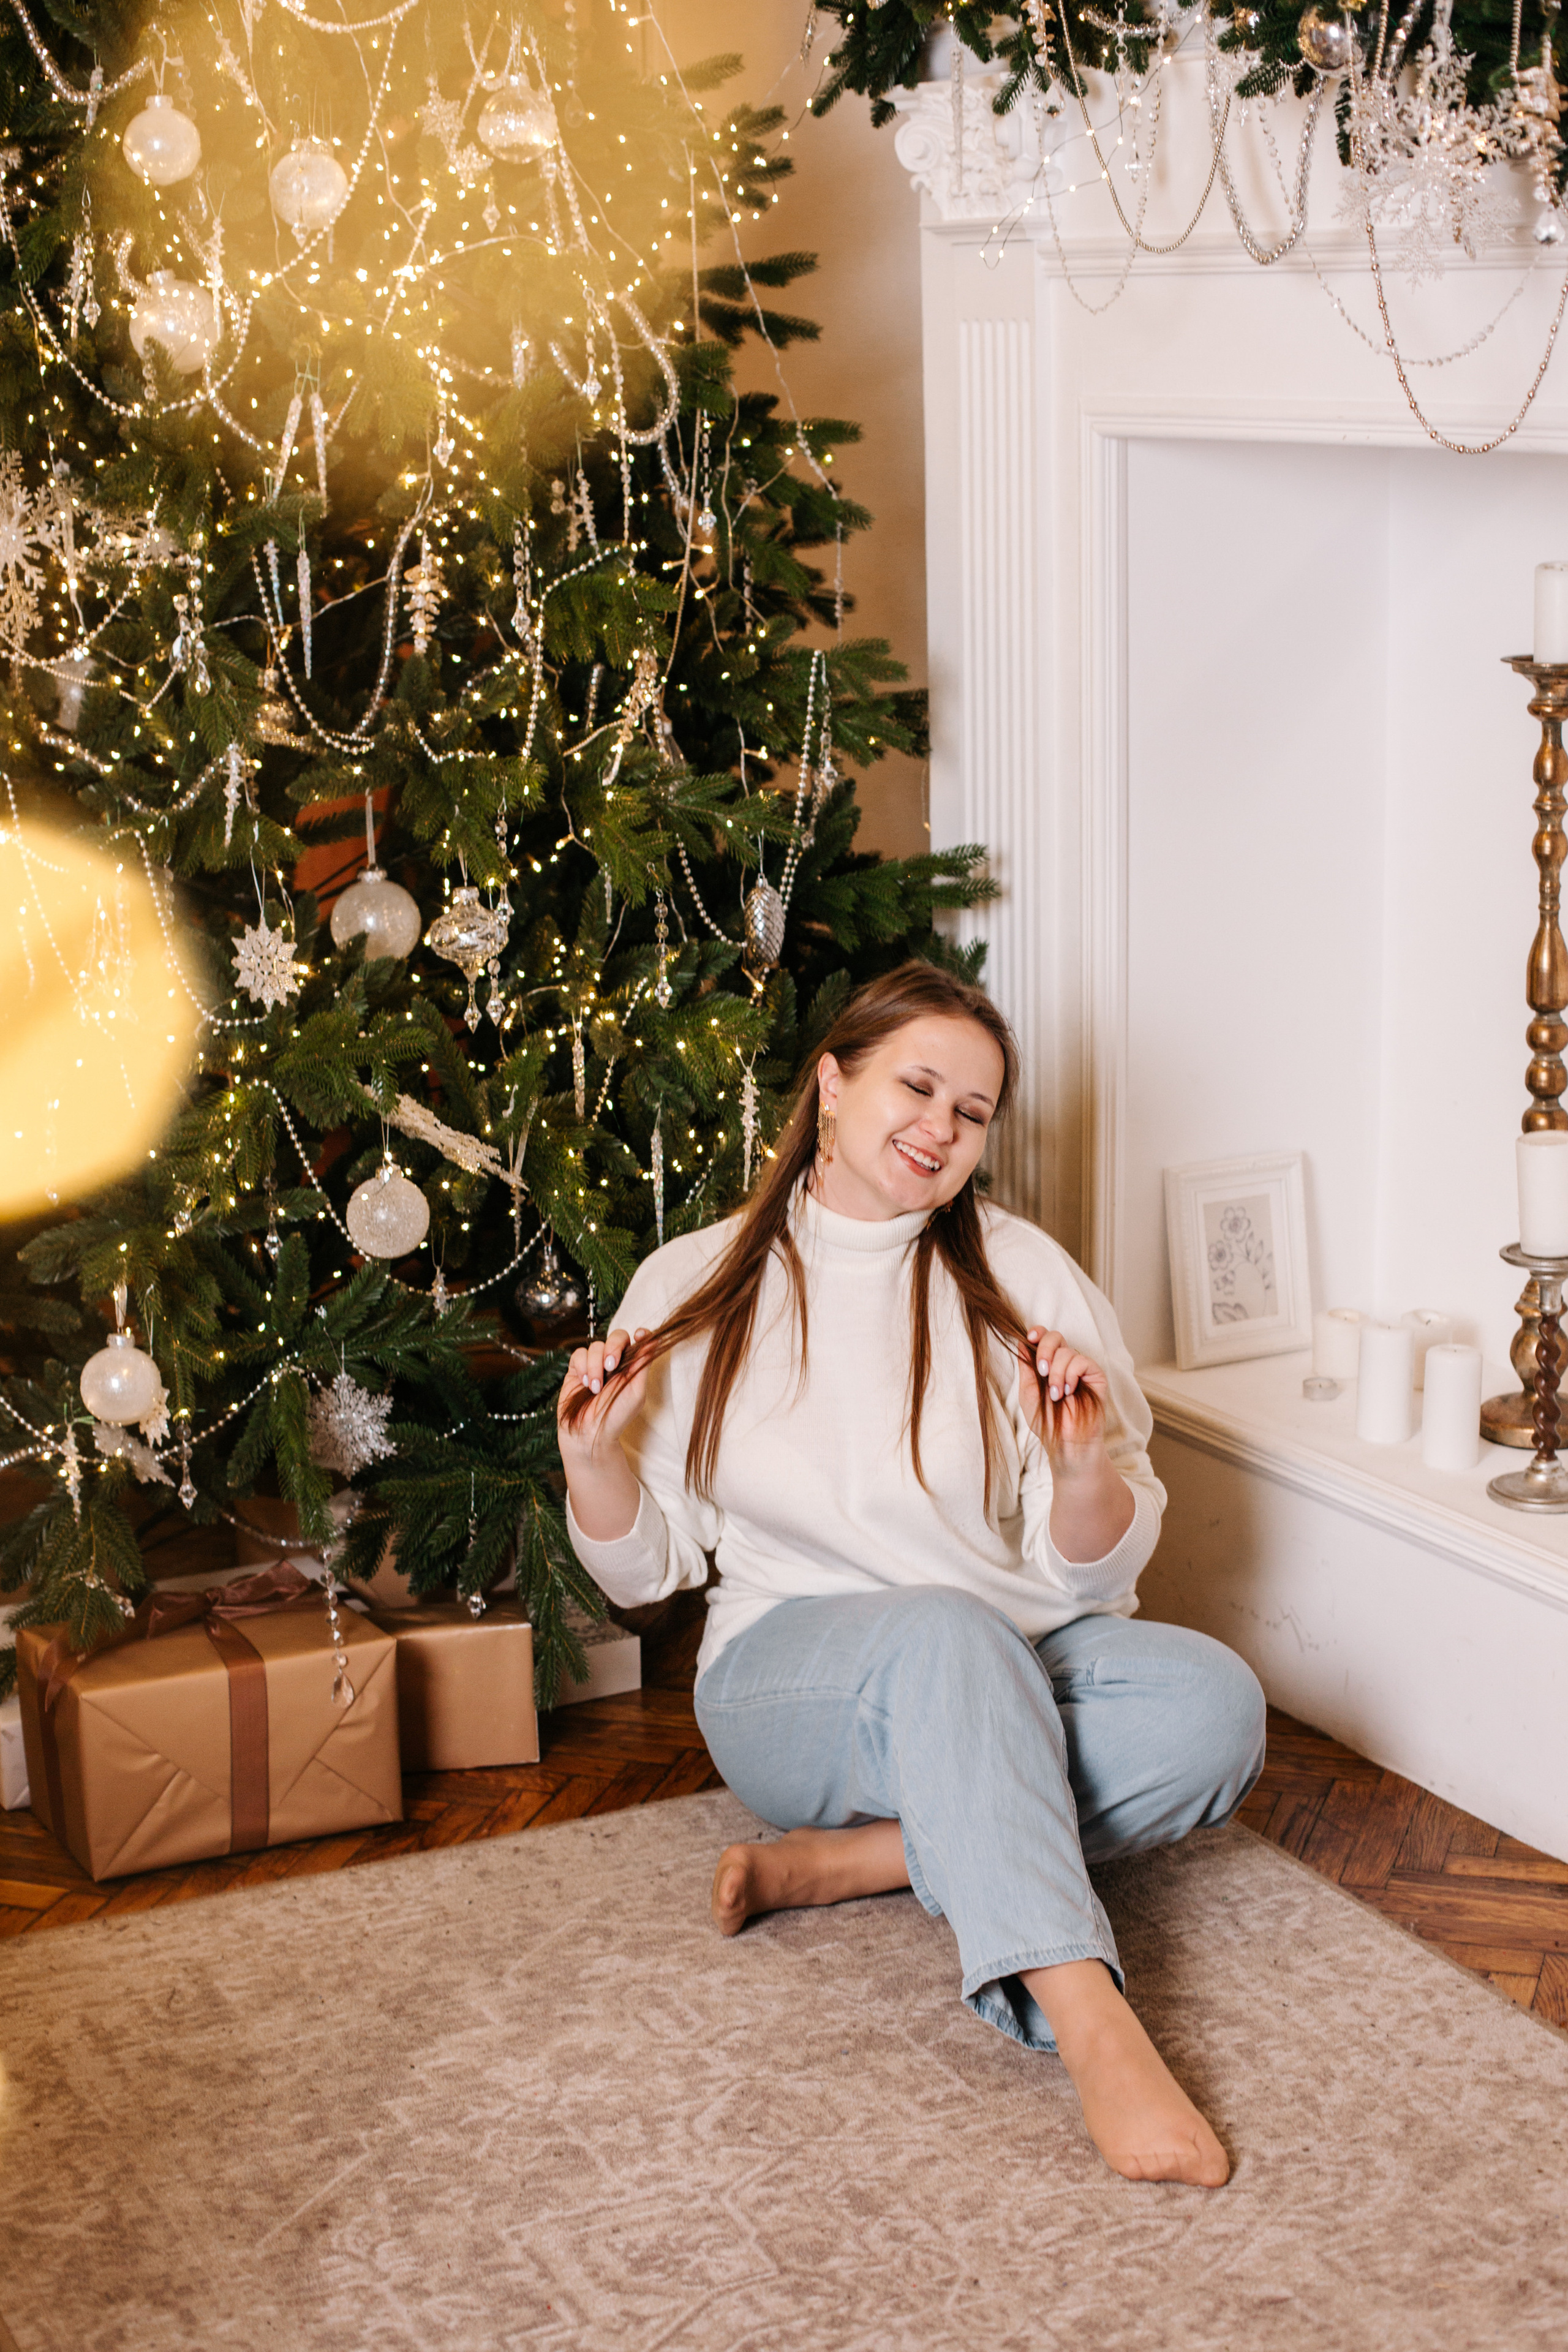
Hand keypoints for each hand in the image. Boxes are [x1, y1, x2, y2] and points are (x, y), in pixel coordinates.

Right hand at [557, 1326, 650, 1464]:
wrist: (590, 1433)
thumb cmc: (616, 1416)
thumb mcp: (636, 1392)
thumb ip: (643, 1365)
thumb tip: (654, 1340)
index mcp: (631, 1367)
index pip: (637, 1341)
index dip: (640, 1335)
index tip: (639, 1336)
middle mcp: (614, 1363)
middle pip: (617, 1336)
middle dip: (613, 1347)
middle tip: (610, 1366)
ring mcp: (595, 1364)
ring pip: (596, 1346)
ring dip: (595, 1365)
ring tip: (596, 1388)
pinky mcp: (577, 1369)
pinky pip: (579, 1354)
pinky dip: (583, 1367)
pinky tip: (585, 1383)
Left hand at [1019, 1327, 1109, 1470]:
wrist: (1065, 1440)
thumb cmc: (1046, 1420)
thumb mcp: (1027, 1392)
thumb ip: (1026, 1367)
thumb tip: (1021, 1342)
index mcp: (1048, 1364)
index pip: (1044, 1337)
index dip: (1037, 1332)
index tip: (1030, 1338)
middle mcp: (1065, 1363)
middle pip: (1055, 1336)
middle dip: (1044, 1350)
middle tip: (1041, 1371)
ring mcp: (1081, 1368)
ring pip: (1066, 1351)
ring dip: (1056, 1374)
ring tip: (1056, 1395)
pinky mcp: (1095, 1374)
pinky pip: (1081, 1361)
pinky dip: (1071, 1375)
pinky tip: (1069, 1392)